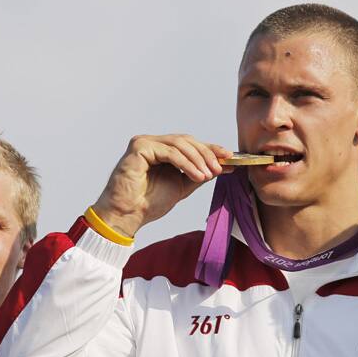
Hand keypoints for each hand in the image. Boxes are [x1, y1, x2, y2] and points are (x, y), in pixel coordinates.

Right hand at [92, 134, 232, 236]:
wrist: (128, 215)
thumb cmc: (149, 202)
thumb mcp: (183, 185)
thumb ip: (200, 174)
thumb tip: (225, 166)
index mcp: (162, 150)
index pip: (190, 144)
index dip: (210, 149)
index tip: (229, 157)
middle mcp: (153, 143)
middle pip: (186, 141)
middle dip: (206, 154)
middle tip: (220, 168)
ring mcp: (144, 143)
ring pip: (179, 143)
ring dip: (198, 159)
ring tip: (208, 175)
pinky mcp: (139, 147)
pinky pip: (169, 151)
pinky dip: (185, 163)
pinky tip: (197, 175)